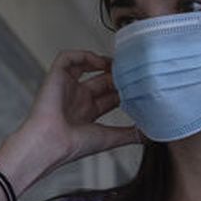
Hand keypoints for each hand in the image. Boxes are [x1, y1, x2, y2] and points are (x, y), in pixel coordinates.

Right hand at [15, 50, 140, 169]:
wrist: (51, 143)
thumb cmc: (74, 145)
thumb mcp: (109, 138)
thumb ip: (129, 134)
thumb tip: (149, 135)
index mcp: (87, 114)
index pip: (109, 96)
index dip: (123, 89)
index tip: (138, 86)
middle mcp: (77, 99)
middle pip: (101, 80)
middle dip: (117, 75)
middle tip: (132, 73)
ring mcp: (66, 87)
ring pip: (85, 65)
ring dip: (102, 62)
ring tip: (117, 64)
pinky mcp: (55, 77)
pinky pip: (67, 57)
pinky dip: (83, 55)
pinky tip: (99, 62)